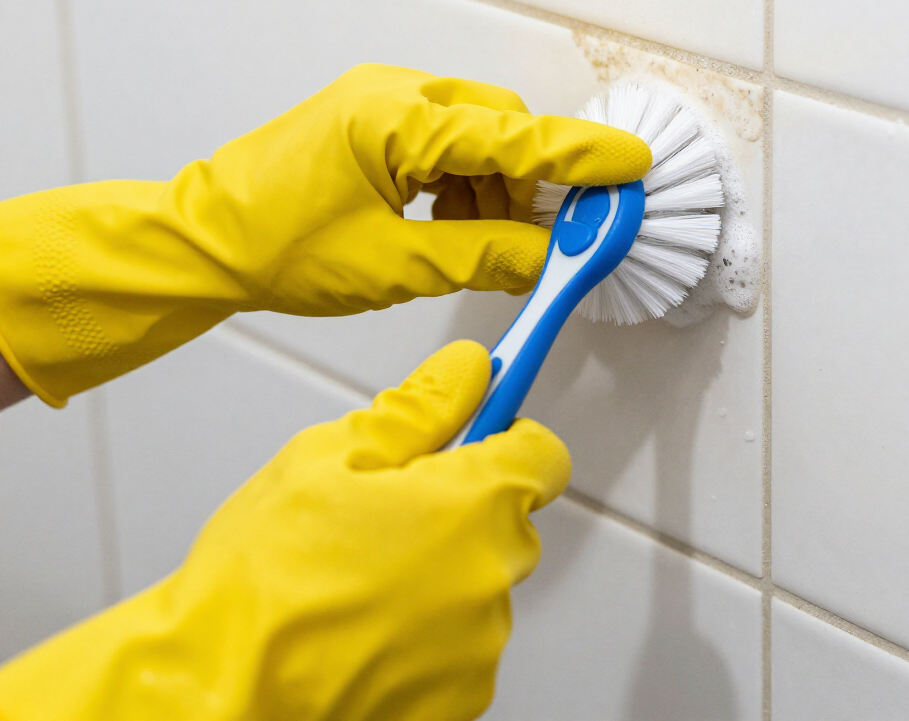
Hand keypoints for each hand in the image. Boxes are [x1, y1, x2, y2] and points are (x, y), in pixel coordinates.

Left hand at [0, 64, 650, 403]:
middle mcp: (393, 95)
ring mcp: (380, 103)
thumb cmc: (277, 248)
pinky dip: (463, 183)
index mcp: (396, 119)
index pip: (514, 135)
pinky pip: (443, 141)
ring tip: (483, 244)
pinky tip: (453, 226)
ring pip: (475, 136)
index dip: (580, 154)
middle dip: (531, 182)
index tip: (632, 164)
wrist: (206, 240)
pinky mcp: (372, 120)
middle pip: (501, 127)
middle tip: (547, 238)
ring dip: (495, 188)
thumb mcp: (393, 265)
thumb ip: (482, 255)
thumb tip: (546, 255)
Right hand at [0, 341, 570, 720]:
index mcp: (471, 508)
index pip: (544, 455)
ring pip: (478, 581)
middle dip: (460, 504)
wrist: (216, 698)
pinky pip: (458, 641)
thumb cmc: (262, 581)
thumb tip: (469, 370)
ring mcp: (477, 650)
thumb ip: (419, 407)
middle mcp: (490, 580)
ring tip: (357, 577)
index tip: (480, 431)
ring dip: (439, 570)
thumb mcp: (330, 457)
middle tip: (385, 508)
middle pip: (507, 519)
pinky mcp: (457, 702)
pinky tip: (362, 627)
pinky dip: (425, 630)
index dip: (510, 435)